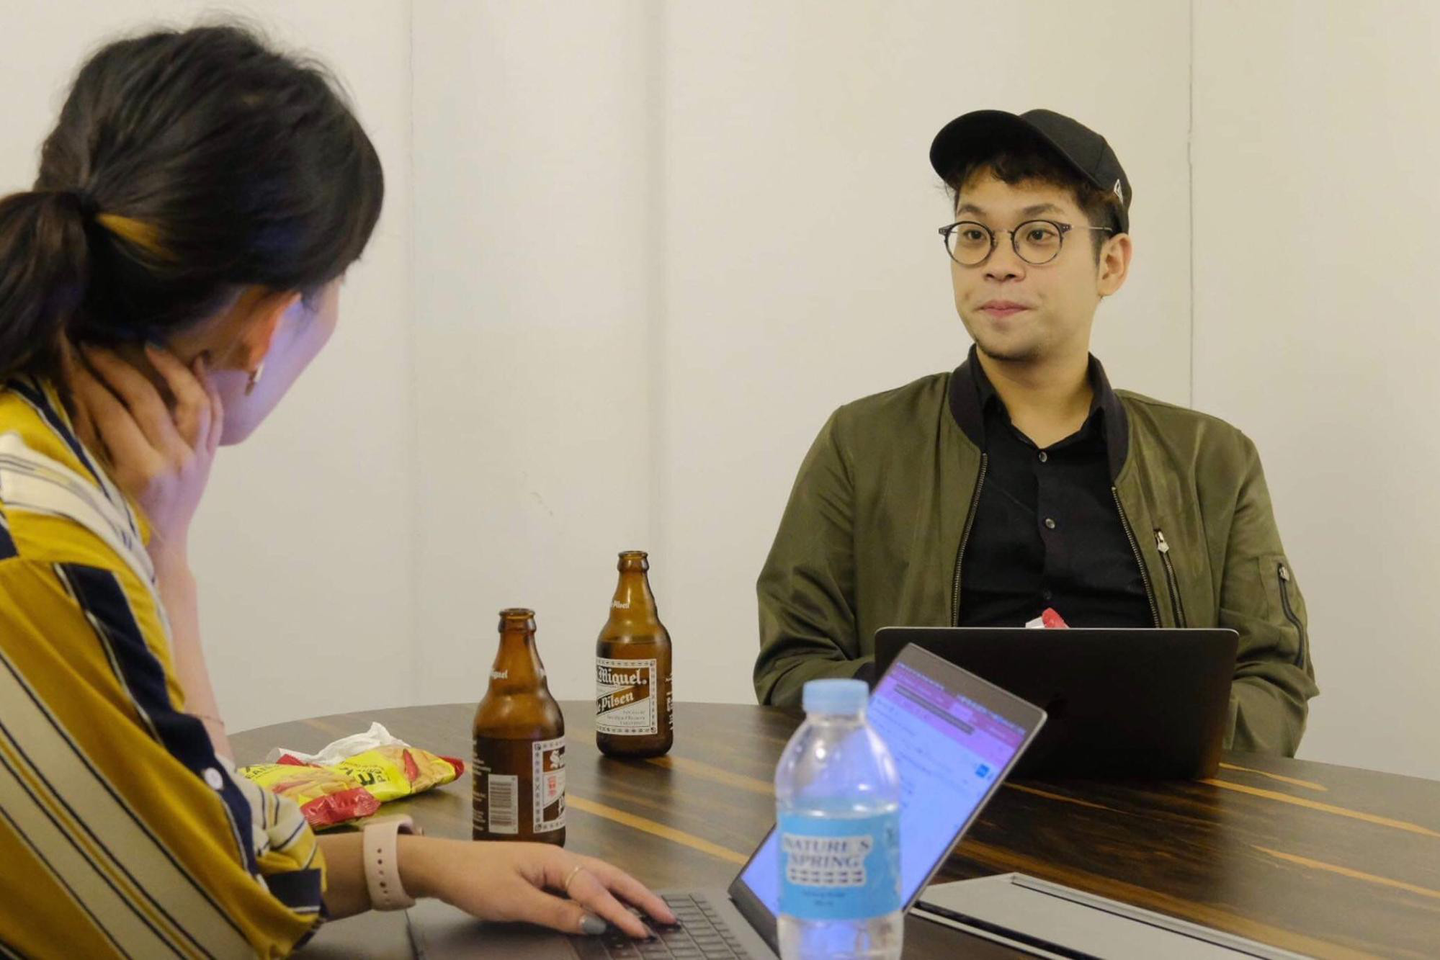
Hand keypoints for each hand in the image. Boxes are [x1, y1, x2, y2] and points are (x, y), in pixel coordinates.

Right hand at [63, 343, 221, 561]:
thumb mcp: (96, 481)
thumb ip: (89, 436)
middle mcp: (176, 460)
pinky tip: (198, 361)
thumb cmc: (119, 520)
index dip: (88, 381)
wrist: (161, 551)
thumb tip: (75, 387)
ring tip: (148, 345)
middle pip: (147, 399)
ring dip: (172, 368)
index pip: (112, 411)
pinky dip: (208, 386)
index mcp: (142, 470)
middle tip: (94, 346)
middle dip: (117, 367)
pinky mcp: (212, 457)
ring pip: (193, 400)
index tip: (70, 358)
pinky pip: (215, 415)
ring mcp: (200, 458)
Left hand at [401, 837, 676, 937]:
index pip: (597, 891)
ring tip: (651, 910)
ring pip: (601, 878)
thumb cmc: (476, 880)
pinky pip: (586, 884)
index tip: (643, 933)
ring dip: (628, 894)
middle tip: (668, 917)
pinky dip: (606, 894)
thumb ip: (556, 913)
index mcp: (556, 862)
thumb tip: (595, 923)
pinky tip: (611, 905)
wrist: (443, 865)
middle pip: (611, 877)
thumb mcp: (514, 902)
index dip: (621, 914)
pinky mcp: (545, 875)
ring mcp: (554, 866)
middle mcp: (561, 860)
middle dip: (641, 897)